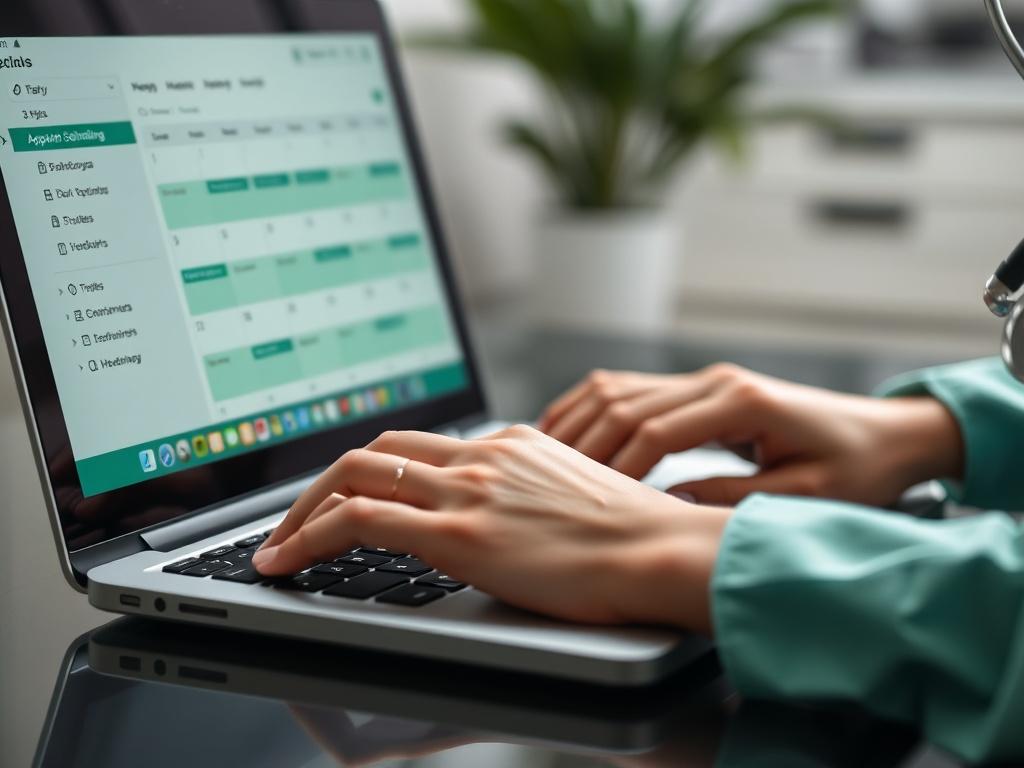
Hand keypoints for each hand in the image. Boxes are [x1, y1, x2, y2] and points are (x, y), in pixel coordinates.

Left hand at [256, 426, 729, 632]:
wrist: (662, 548)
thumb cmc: (637, 536)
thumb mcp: (576, 499)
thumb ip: (532, 499)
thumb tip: (509, 523)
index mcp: (510, 444)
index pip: (419, 446)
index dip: (371, 470)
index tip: (347, 497)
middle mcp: (481, 455)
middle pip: (376, 450)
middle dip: (322, 483)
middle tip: (296, 520)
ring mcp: (467, 489)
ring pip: (353, 476)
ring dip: (303, 510)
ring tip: (278, 546)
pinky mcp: (459, 531)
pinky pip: (360, 521)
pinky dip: (310, 536)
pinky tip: (288, 561)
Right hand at [540, 364, 963, 507]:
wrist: (885, 436)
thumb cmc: (855, 469)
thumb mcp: (802, 497)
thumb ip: (729, 498)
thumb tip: (665, 501)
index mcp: (742, 402)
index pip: (657, 430)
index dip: (618, 467)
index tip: (593, 501)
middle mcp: (717, 381)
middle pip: (625, 403)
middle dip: (584, 444)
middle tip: (550, 482)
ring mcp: (705, 379)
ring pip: (619, 387)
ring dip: (578, 419)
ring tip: (541, 455)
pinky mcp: (699, 388)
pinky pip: (630, 389)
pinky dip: (593, 408)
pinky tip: (569, 433)